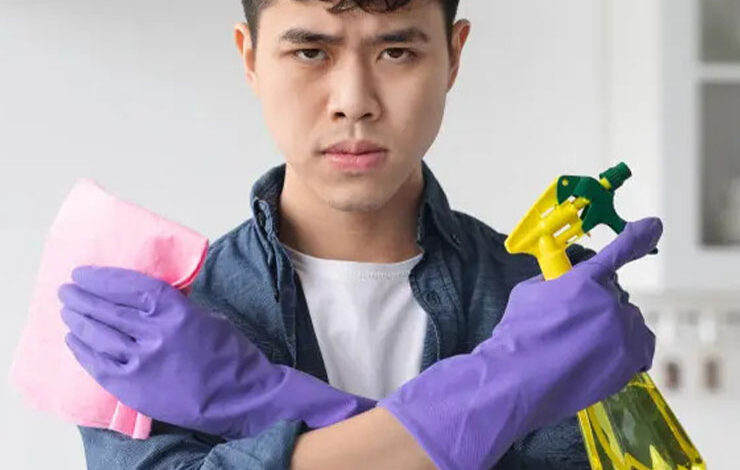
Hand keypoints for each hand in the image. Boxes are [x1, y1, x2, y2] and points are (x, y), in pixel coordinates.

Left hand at [59, 266, 373, 438]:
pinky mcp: (135, 387)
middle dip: (82, 298)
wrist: (241, 396)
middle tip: (66, 290)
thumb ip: (175, 307)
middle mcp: (156, 334)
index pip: (129, 287)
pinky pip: (99, 365)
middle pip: (107, 310)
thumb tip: (147, 297)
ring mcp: (142, 362)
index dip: (102, 279)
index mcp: (177, 311)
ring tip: (68, 312)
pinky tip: (74, 341)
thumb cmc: (230, 354)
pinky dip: (82, 351)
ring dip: (78, 322)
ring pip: (98, 336)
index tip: (82, 273)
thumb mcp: (207, 317)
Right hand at [379, 217, 661, 469]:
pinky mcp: (631, 359)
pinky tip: (603, 358)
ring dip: (612, 330)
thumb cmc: (518, 336)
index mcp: (584, 280)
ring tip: (582, 350)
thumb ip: (555, 281)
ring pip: (628, 322)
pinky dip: (628, 350)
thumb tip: (564, 282)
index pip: (618, 252)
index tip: (652, 225)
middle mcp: (608, 302)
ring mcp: (622, 331)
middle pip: (615, 297)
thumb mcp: (529, 293)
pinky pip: (641, 347)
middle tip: (573, 328)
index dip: (637, 237)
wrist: (518, 378)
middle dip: (597, 307)